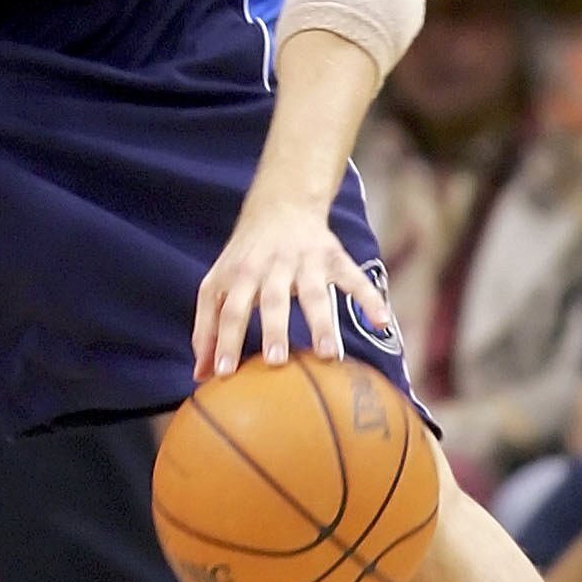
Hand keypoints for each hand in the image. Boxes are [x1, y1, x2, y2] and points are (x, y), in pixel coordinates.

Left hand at [192, 200, 378, 378]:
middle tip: (276, 362)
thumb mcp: (217, 284)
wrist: (281, 205)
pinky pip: (354, 279)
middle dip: (273, 330)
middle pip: (272, 300)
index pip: (229, 310)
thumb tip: (200, 376)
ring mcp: (305, 261)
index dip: (225, 340)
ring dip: (322, 322)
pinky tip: (382, 321)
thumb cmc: (244, 258)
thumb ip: (207, 327)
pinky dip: (369, 298)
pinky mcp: (334, 257)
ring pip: (315, 293)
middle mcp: (272, 266)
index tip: (224, 373)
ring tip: (329, 355)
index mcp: (240, 274)